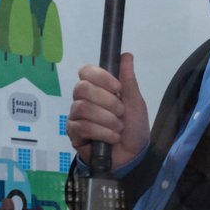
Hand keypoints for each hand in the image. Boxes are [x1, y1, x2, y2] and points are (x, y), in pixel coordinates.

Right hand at [68, 53, 148, 171]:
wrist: (134, 154)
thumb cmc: (134, 126)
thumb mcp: (135, 102)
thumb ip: (128, 80)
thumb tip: (126, 55)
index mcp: (97, 89)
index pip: (86, 71)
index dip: (100, 77)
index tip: (118, 88)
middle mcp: (83, 100)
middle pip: (81, 88)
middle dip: (106, 101)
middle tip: (121, 112)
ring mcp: (76, 117)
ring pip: (82, 108)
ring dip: (106, 119)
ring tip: (118, 128)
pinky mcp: (74, 134)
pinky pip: (81, 127)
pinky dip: (102, 132)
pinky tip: (113, 138)